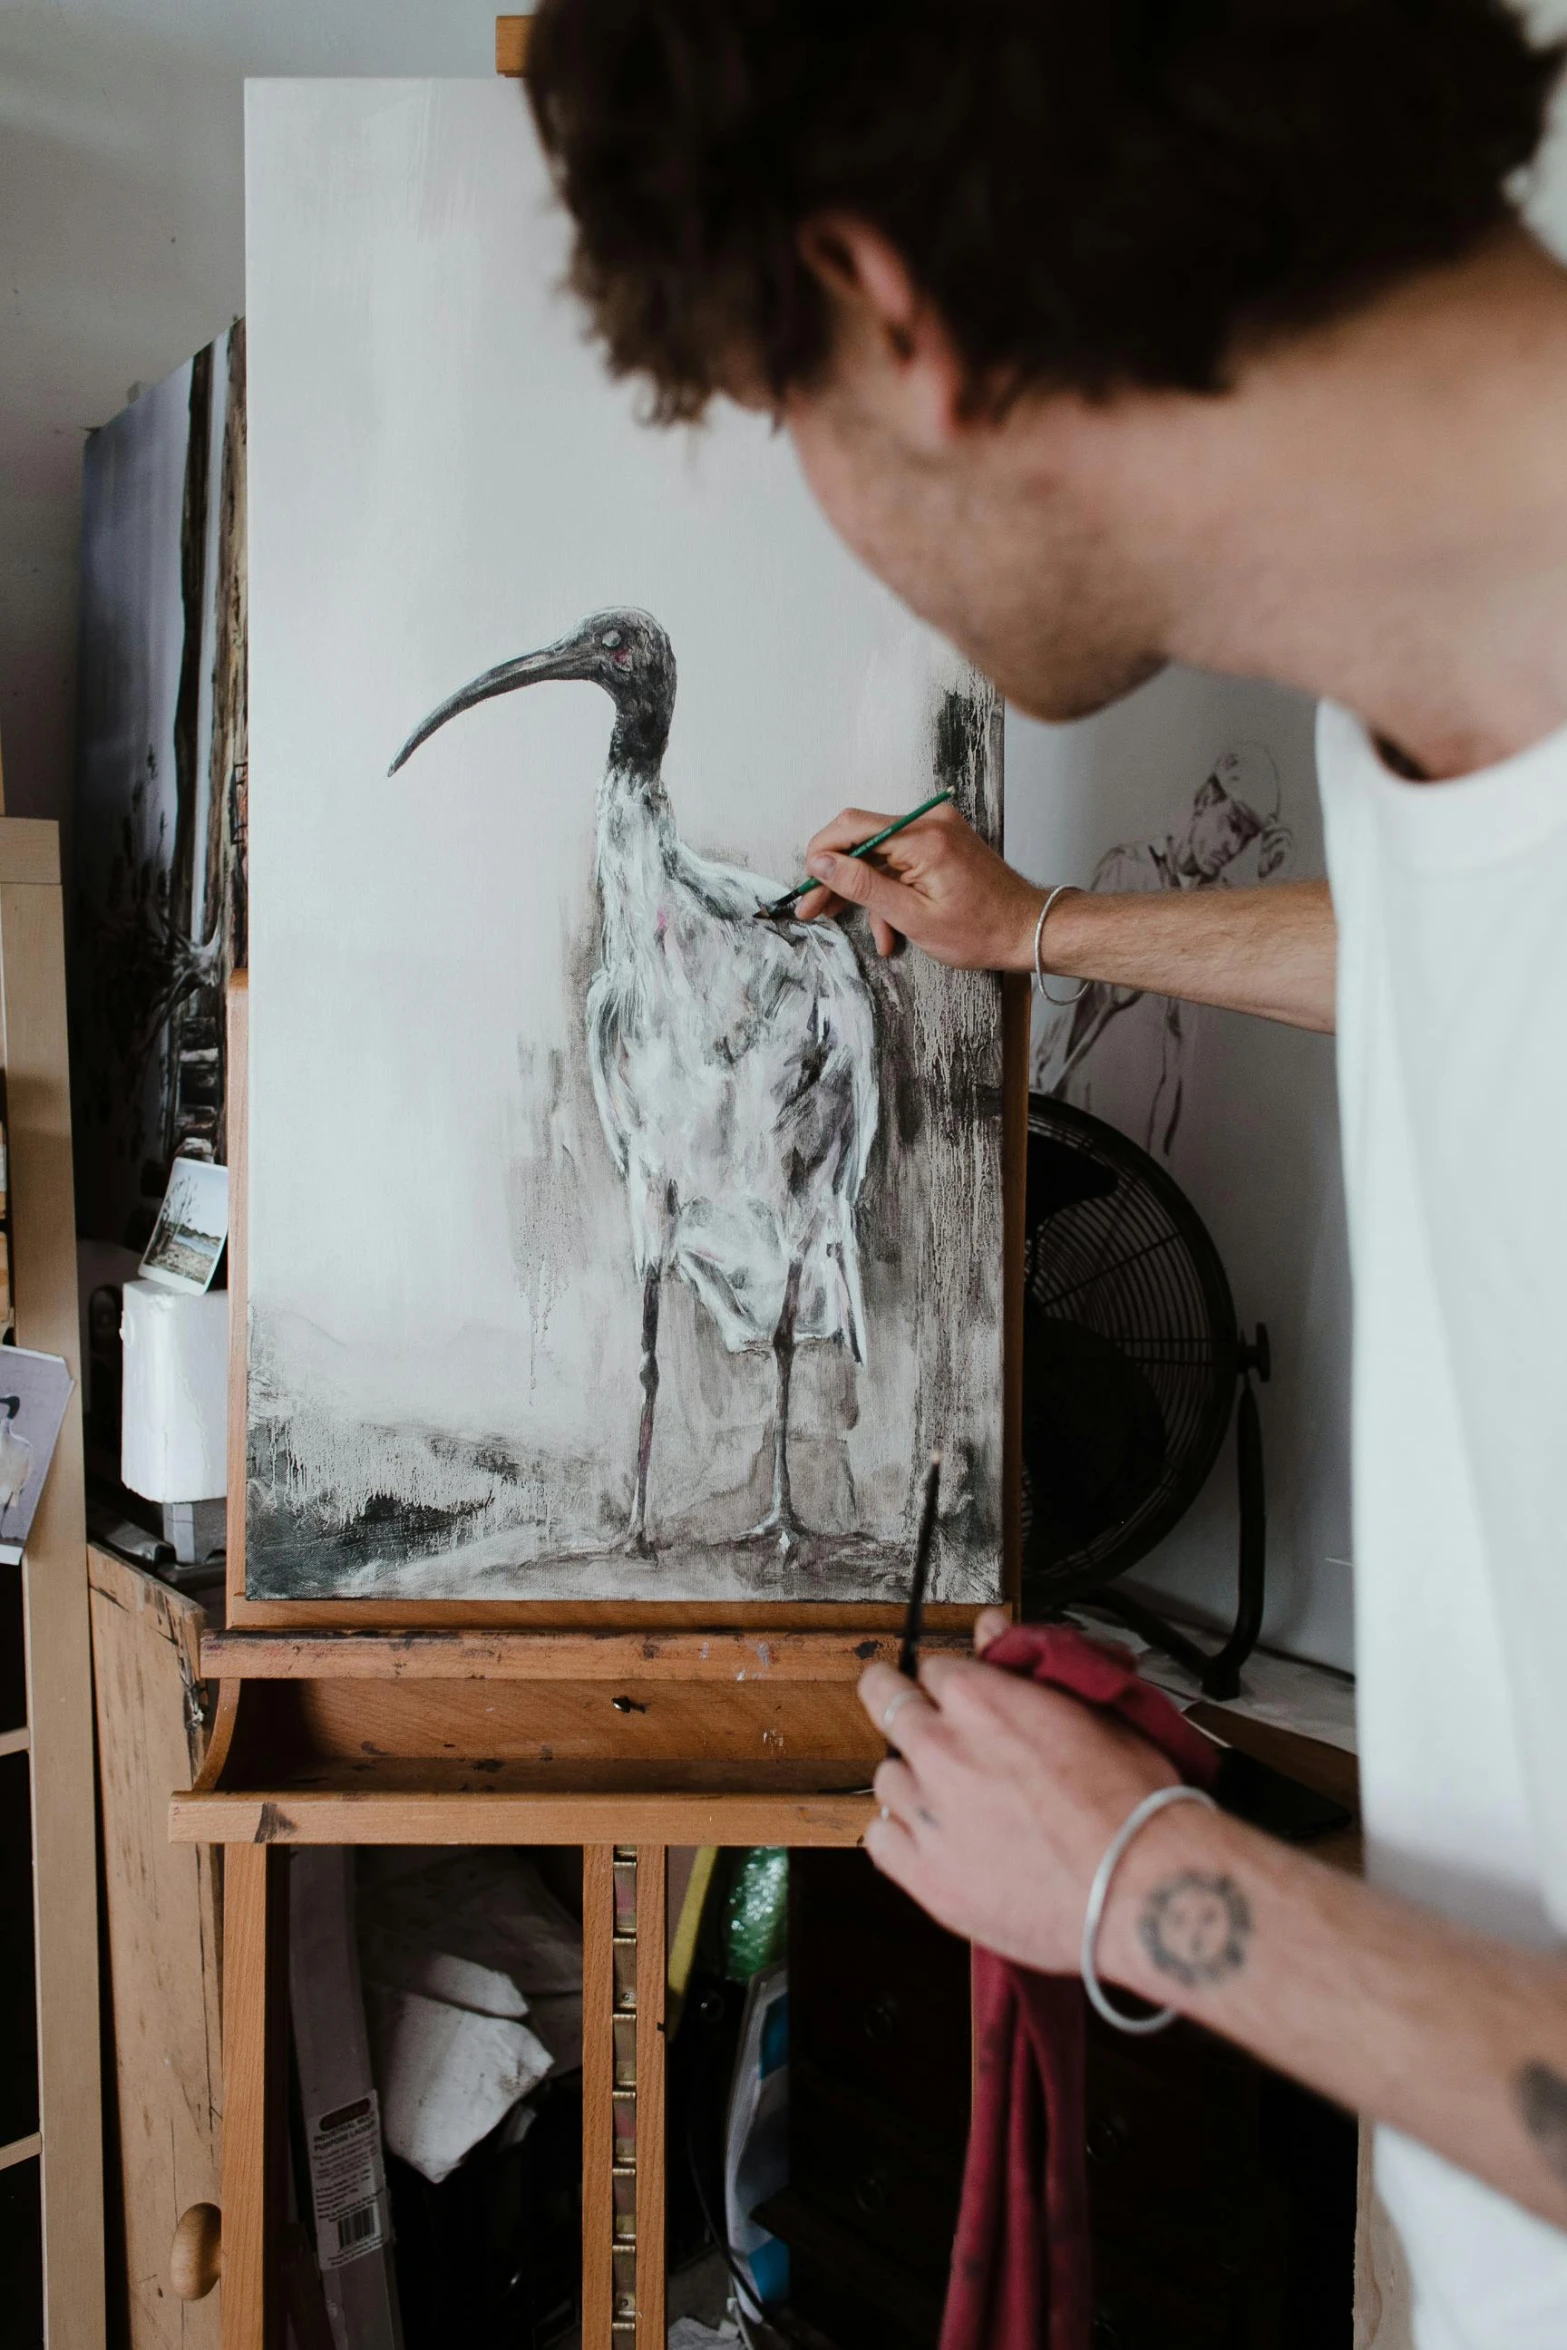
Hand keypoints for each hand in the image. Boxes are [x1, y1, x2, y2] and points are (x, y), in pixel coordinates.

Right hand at [797, 800, 1044, 967]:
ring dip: (867, 892)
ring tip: (868, 933)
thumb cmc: (981, 931)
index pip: (852, 826)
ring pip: (879, 854)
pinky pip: (901, 860)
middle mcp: (929, 821)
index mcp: (922, 837)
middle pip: (862, 839)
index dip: (821, 854)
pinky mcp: (941, 841)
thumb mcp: (913, 917)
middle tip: (815, 909)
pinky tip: (891, 927)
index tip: (807, 885)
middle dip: (837, 877)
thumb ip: (864, 886)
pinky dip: (891, 890)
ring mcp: (937, 829)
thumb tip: (822, 862)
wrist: (1028, 929)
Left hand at [858, 1615, 1178, 1972]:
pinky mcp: (923, 1874)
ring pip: (887, 1777)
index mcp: (978, 1699)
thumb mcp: (1090, 1709)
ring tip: (948, 1800)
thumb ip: (1025, 1666)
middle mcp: (940, 1748)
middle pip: (885, 1702)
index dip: (949, 1684)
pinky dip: (899, 1837)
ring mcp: (926, 1811)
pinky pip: (880, 1840)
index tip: (957, 1698)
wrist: (1138, 1884)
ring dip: (910, 1780)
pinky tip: (933, 1841)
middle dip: (897, 1702)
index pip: (934, 1668)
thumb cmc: (1129, 1801)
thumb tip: (993, 1629)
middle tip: (913, 1717)